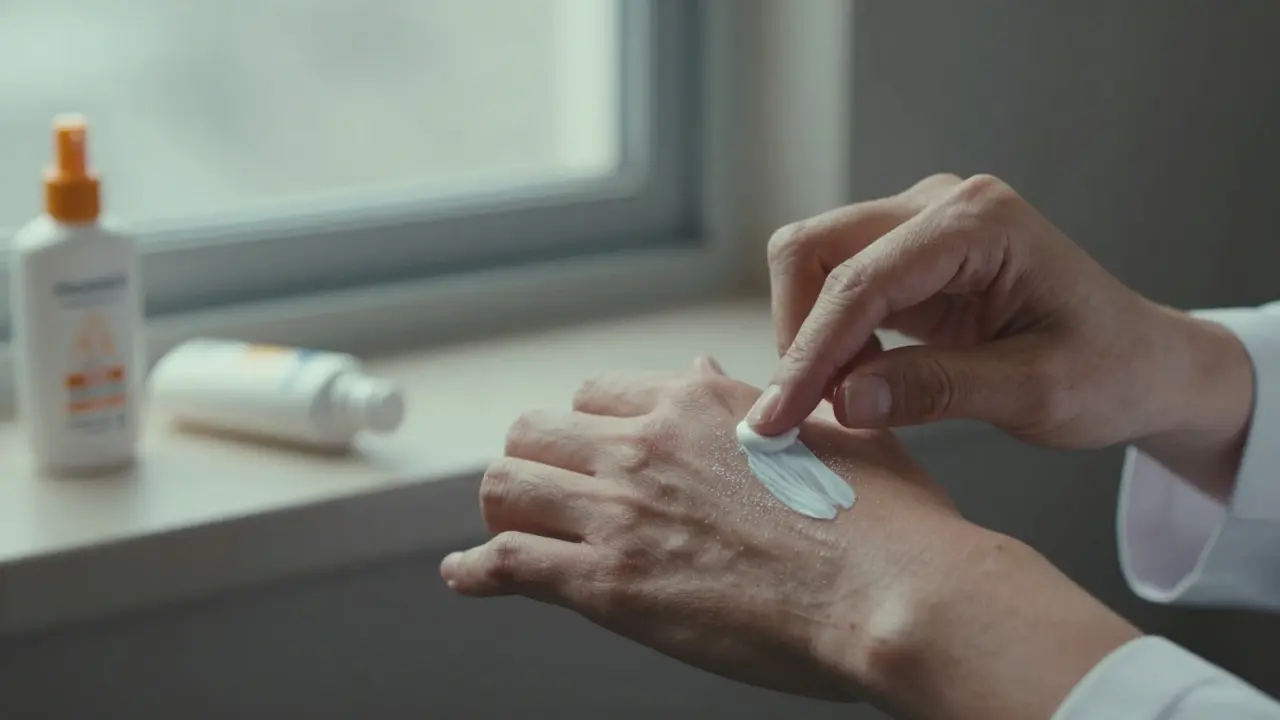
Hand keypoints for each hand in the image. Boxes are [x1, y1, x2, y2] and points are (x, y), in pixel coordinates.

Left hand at [440, 359, 1136, 718]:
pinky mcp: (606, 583)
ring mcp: (619, 512)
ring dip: (506, 505)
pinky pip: (505, 561)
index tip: (591, 450)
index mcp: (697, 405)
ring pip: (506, 485)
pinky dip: (476, 569)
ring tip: (511, 526)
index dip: (590, 424)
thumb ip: (759, 402)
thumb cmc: (884, 522)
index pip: (598, 392)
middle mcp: (647, 445)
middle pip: (537, 430)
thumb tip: (706, 367)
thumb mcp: (830, 431)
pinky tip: (468, 575)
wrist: (894, 594)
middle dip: (538, 458)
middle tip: (547, 489)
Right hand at [756, 173, 1253, 496]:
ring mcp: (920, 223)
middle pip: (813, 248)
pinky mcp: (908, 254)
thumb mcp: (1035, 394)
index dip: (809, 353)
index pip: (860, 280)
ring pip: (813, 262)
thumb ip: (936, 390)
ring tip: (839, 400)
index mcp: (981, 221)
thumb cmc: (1112, 372)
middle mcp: (941, 203)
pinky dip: (827, 335)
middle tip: (804, 412)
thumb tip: (841, 400)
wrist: (1145, 363)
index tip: (777, 421)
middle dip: (795, 333)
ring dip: (807, 334)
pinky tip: (855, 382)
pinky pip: (836, 283)